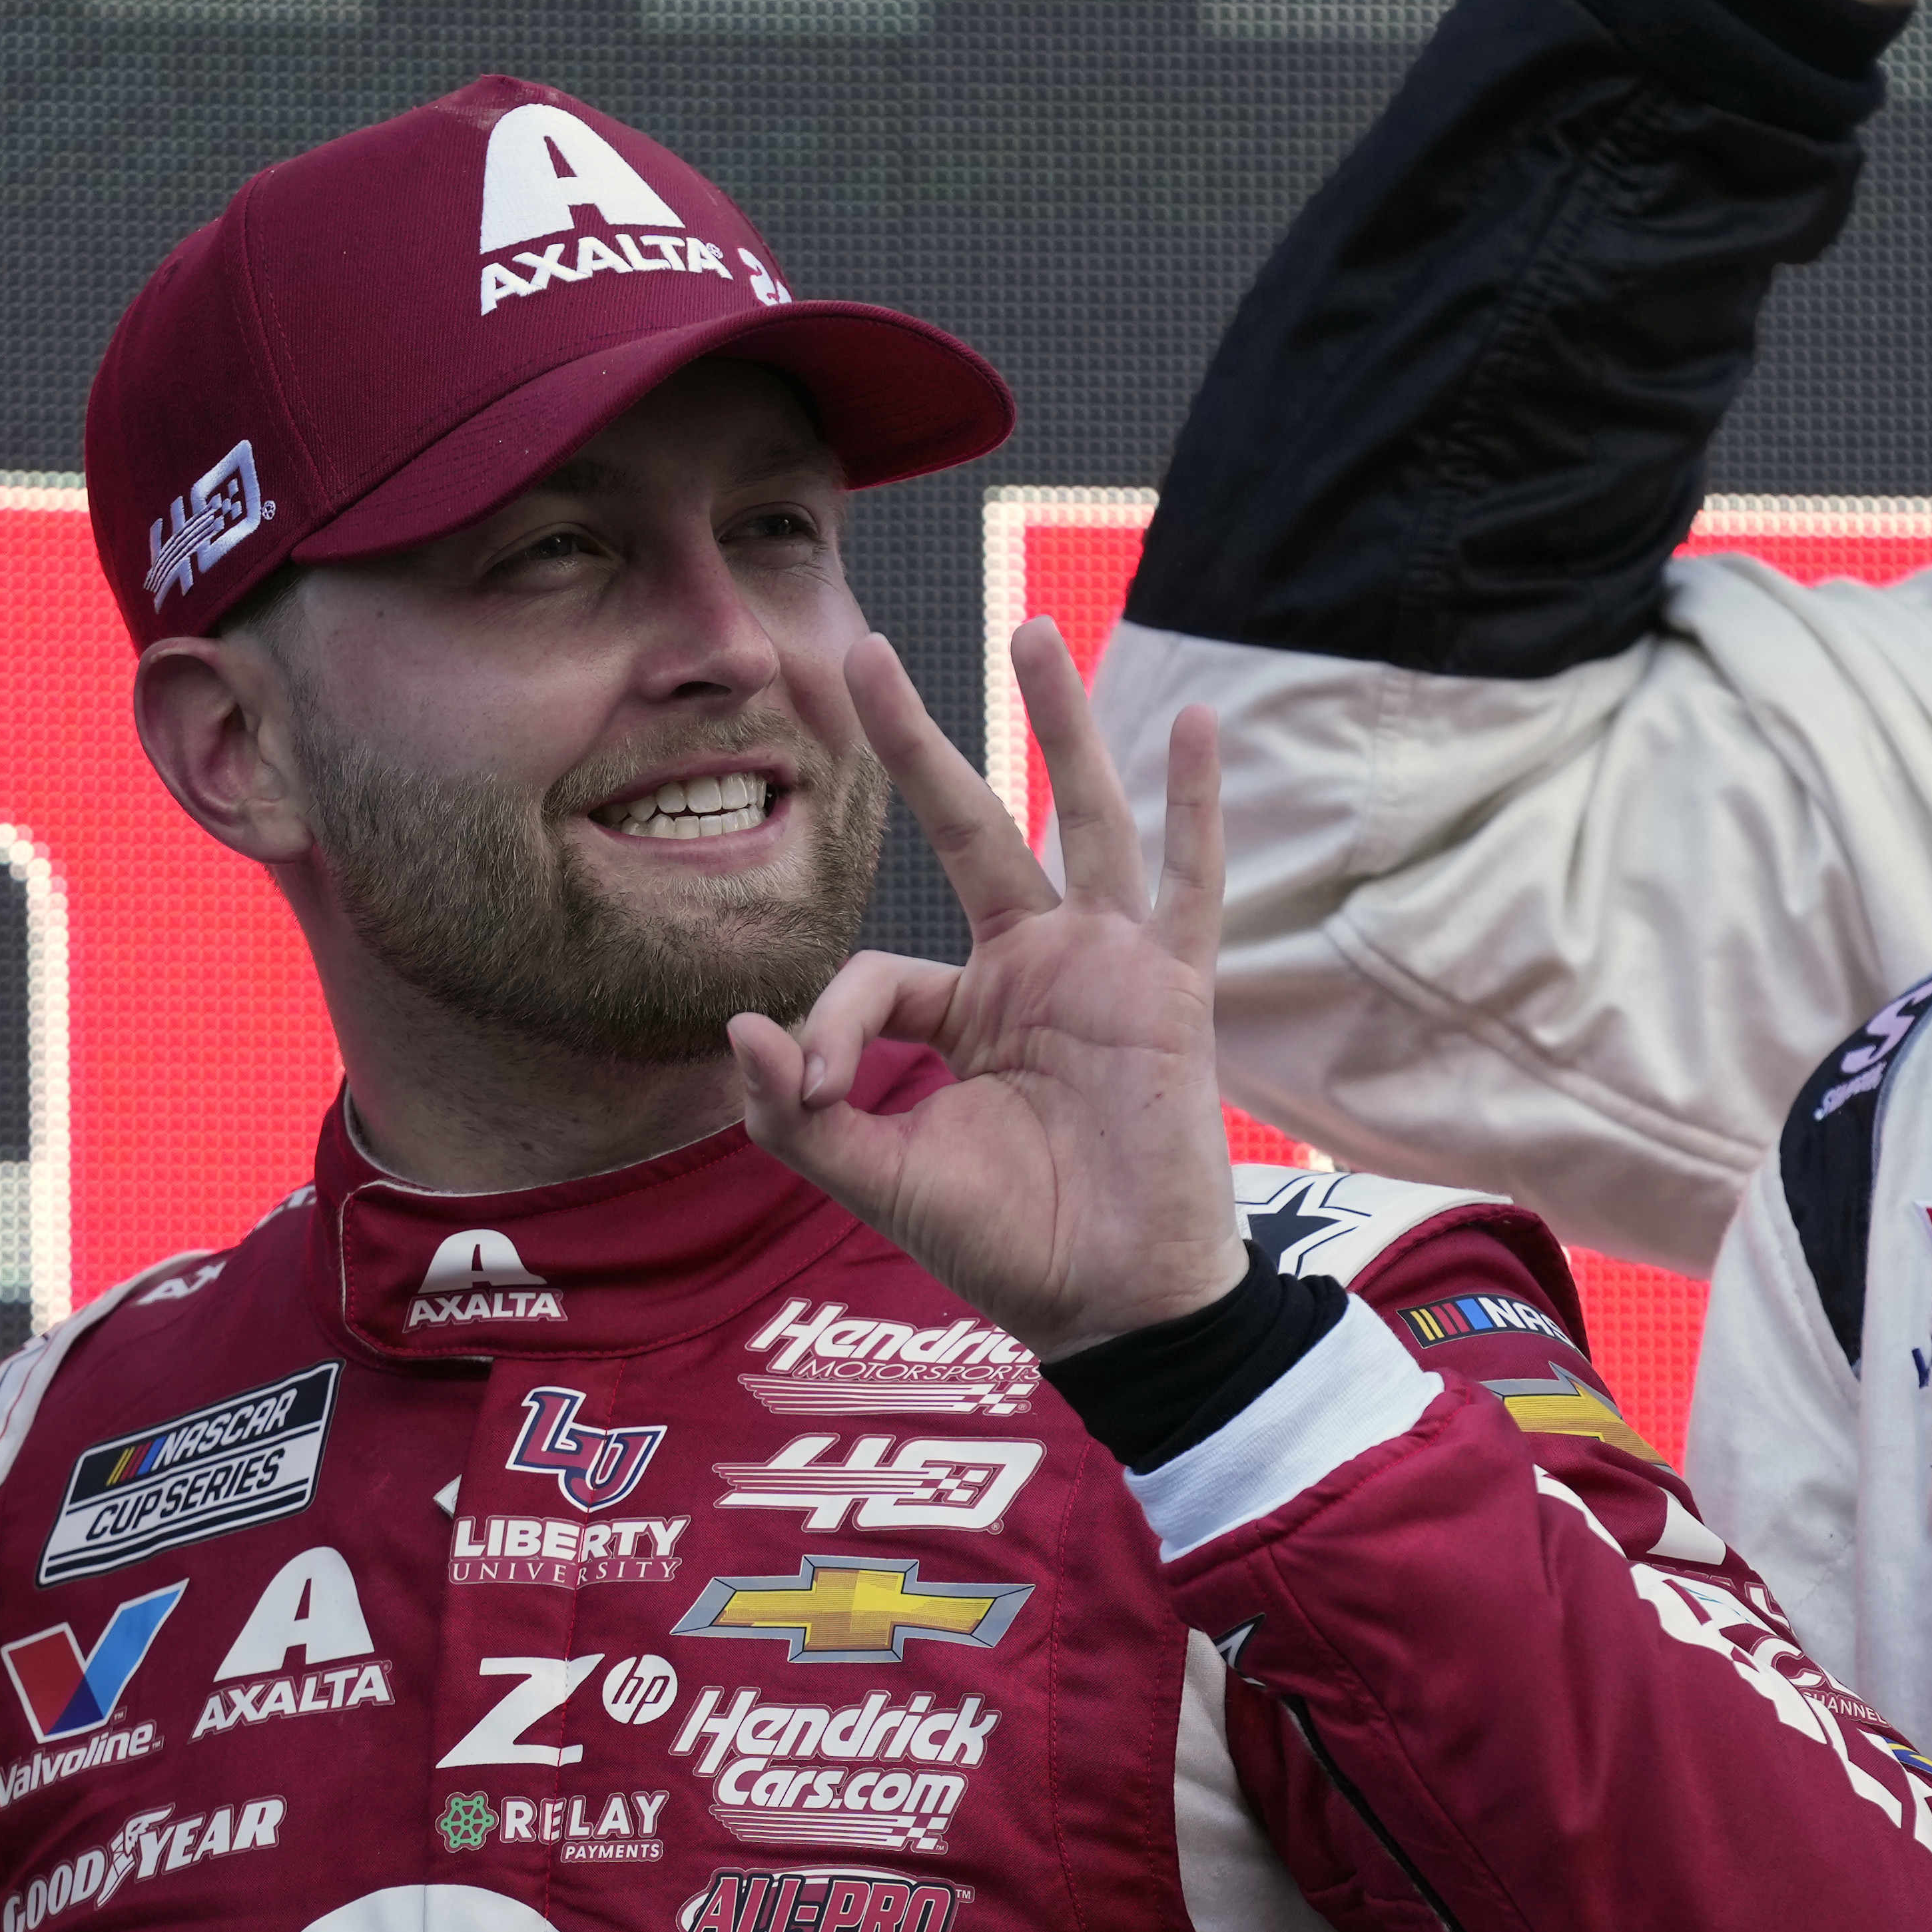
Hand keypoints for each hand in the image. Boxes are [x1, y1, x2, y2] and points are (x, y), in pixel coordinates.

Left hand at [730, 621, 1247, 1360]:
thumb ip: (798, 1113)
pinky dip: (1196, 806)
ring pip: (1081, 820)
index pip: (878, 972)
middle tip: (863, 650)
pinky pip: (1189, 885)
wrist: (1110, 1304)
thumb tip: (735, 1029)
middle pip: (969, 827)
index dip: (828, 1025)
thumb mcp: (878, 1179)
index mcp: (962, 1014)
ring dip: (1060, 725)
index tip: (815, 1092)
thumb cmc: (1006, 1247)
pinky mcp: (1170, 989)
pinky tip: (1195, 722)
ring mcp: (1106, 968)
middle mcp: (1033, 969)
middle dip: (917, 742)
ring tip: (1032, 628)